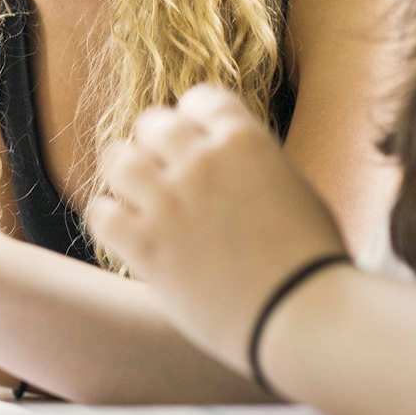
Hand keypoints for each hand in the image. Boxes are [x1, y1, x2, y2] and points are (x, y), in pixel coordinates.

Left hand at [86, 84, 347, 372]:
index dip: (193, 118)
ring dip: (124, 172)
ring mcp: (171, 203)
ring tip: (133, 192)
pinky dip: (106, 217)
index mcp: (245, 140)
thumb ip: (254, 165)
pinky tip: (121, 229)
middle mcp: (202, 162)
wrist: (306, 315)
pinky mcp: (148, 248)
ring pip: (118, 160)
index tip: (193, 137)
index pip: (199, 99)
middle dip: (155, 143)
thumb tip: (229, 164)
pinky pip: (102, 214)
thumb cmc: (313, 259)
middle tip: (160, 167)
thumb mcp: (293, 188)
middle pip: (153, 124)